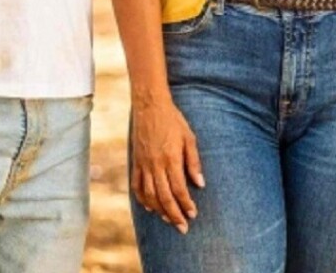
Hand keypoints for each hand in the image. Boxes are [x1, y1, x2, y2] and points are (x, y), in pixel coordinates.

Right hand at [131, 97, 204, 232]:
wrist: (149, 107)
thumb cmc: (173, 121)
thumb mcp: (189, 138)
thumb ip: (194, 162)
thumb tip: (200, 184)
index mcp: (170, 159)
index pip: (178, 189)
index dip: (186, 204)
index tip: (193, 214)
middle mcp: (155, 165)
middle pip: (164, 197)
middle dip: (174, 215)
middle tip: (183, 227)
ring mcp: (143, 165)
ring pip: (150, 195)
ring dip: (160, 211)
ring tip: (169, 220)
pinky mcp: (136, 163)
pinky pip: (137, 186)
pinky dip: (143, 200)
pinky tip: (150, 208)